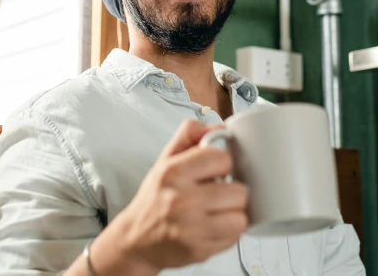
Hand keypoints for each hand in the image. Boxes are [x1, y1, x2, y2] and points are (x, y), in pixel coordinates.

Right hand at [92, 120, 248, 274]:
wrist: (136, 238)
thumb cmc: (155, 198)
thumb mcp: (165, 160)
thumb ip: (190, 136)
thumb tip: (219, 127)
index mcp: (173, 172)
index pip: (222, 159)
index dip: (223, 164)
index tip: (215, 170)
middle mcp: (181, 200)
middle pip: (239, 192)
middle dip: (232, 192)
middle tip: (219, 194)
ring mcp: (191, 229)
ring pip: (241, 217)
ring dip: (234, 214)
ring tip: (219, 211)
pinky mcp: (199, 250)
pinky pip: (234, 238)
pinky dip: (229, 233)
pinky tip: (214, 227)